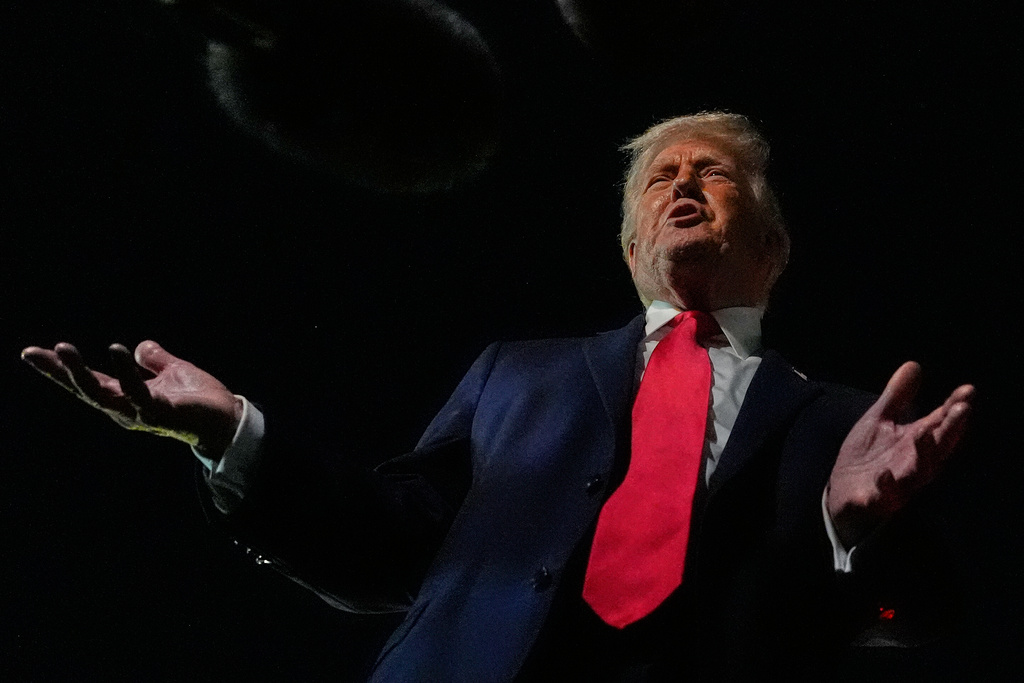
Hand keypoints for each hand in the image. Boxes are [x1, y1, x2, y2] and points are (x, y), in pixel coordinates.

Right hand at [21, 341, 243, 458]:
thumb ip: (155, 361)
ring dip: (81, 373)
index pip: (87, 382)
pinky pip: (138, 391)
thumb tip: (139, 346)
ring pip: (102, 394)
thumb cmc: (200, 400)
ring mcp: (140, 413)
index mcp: (125, 398)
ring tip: (64, 349)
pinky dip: (126, 372)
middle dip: (60, 372)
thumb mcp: (174, 372)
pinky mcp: (160, 413)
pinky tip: (118, 350)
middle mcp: (126, 409)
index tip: (31, 353)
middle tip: (36, 353)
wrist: (228, 419)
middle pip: (85, 390)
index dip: (60, 369)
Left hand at [827, 361, 973, 548]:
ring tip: (925, 435)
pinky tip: (884, 477)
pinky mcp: (873, 500)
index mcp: (915, 444)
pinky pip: (881, 497)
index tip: (968, 390)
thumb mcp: (879, 421)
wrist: (844, 496)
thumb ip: (897, 397)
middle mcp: (912, 464)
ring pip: (916, 473)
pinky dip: (884, 489)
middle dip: (949, 429)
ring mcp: (896, 484)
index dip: (954, 409)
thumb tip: (914, 364)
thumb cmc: (869, 458)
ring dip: (923, 456)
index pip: (940, 424)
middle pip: (936, 447)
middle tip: (961, 409)